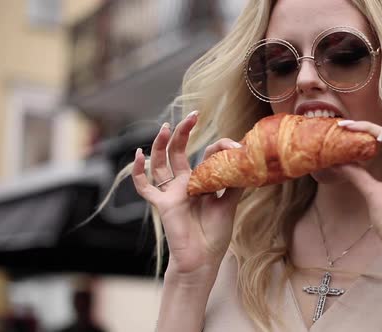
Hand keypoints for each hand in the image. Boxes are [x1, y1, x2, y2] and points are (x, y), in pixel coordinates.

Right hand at [131, 111, 243, 282]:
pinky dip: (138, 172)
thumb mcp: (230, 204)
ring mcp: (171, 192)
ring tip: (166, 127)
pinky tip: (137, 155)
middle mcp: (184, 184)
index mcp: (201, 183)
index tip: (235, 145)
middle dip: (184, 133)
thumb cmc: (215, 234)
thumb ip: (234, 183)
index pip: (206, 156)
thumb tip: (243, 161)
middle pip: (179, 153)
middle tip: (192, 115)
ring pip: (161, 163)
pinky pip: (145, 187)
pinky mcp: (162, 204)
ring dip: (161, 145)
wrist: (203, 259)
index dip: (220, 147)